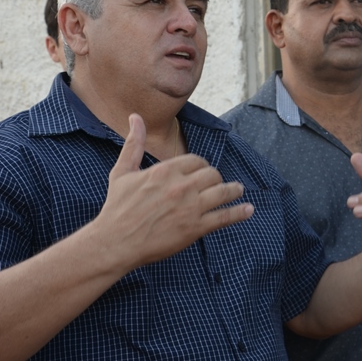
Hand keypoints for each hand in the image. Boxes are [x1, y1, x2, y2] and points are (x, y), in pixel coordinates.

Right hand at [93, 114, 253, 268]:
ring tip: (238, 190)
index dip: (201, 166)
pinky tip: (247, 210)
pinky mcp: (195, 228)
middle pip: (212, 174)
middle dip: (216, 178)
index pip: (196, 161)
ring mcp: (190, 208)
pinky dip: (239, 213)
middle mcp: (181, 186)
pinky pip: (224, 217)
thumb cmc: (116, 208)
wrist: (114, 243)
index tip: (202, 172)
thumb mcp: (122, 172)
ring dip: (233, 190)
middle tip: (217, 184)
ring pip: (223, 192)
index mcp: (165, 170)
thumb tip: (135, 117)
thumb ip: (134, 144)